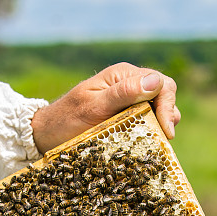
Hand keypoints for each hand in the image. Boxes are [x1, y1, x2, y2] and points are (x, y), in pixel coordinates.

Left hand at [31, 62, 179, 152]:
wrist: (47, 134)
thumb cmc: (66, 120)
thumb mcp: (94, 107)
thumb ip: (123, 93)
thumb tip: (155, 80)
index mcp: (122, 75)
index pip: (161, 84)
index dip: (167, 106)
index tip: (166, 130)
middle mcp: (127, 83)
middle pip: (163, 93)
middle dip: (168, 113)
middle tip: (167, 137)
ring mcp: (127, 99)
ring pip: (158, 106)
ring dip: (163, 121)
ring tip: (161, 138)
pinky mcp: (124, 115)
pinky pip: (146, 118)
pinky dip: (153, 128)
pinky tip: (150, 140)